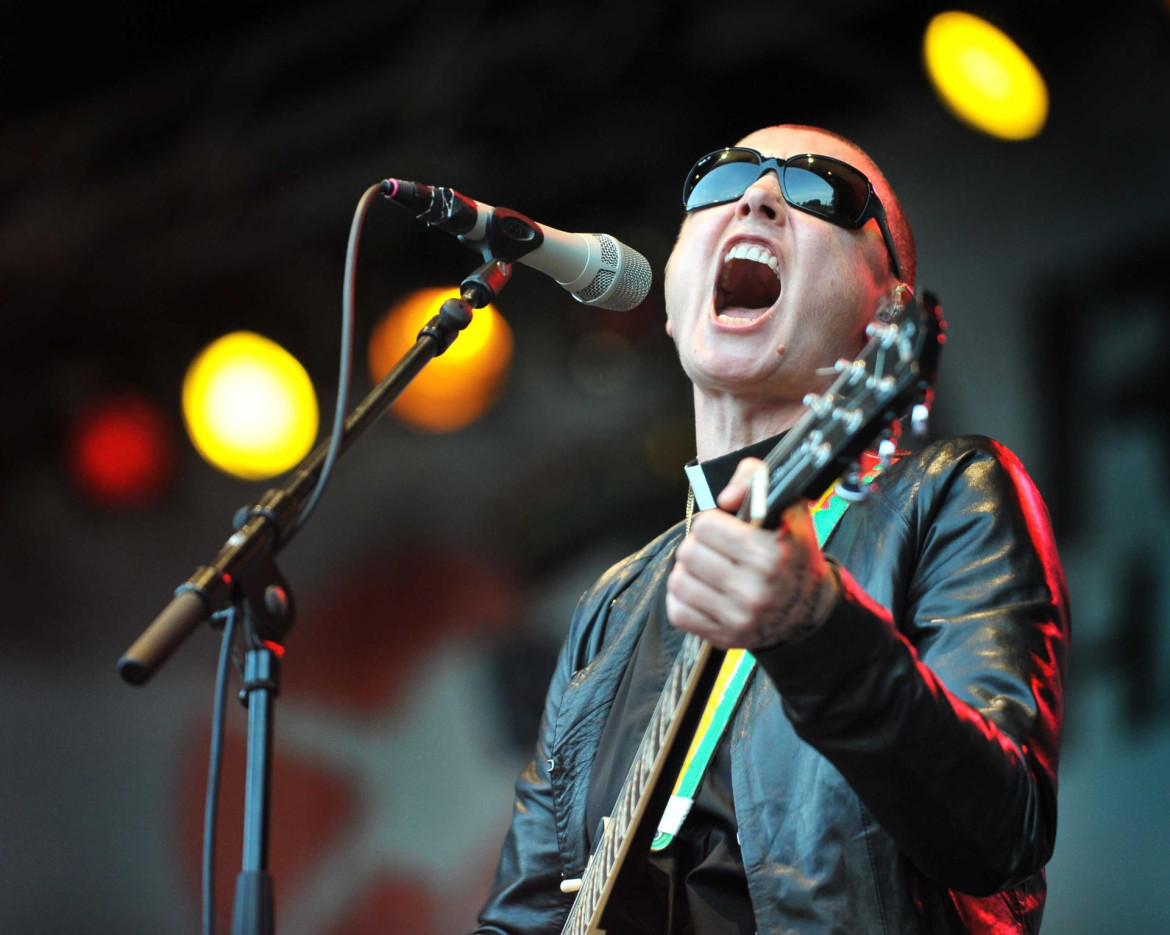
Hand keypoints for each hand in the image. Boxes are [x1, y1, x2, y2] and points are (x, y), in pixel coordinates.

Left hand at [666, 457, 839, 649]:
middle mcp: (754, 590)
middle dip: (697, 546)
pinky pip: (678, 612)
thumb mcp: (788, 507)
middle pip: (688, 554)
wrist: (808, 608)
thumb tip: (724, 498)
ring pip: (678, 583)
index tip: (723, 529)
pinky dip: (683, 599)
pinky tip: (702, 591)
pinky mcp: (724, 637)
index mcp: (769, 554)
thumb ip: (755, 479)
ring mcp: (738, 618)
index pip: (705, 526)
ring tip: (706, 570)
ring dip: (687, 572)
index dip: (711, 523)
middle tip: (713, 550)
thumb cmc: (791, 551)